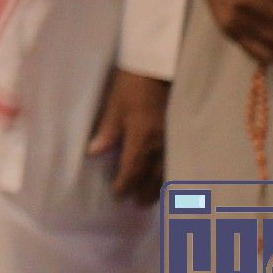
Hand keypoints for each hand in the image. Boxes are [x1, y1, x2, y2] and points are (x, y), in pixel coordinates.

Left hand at [87, 69, 169, 202]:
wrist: (157, 67)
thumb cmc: (131, 84)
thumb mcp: (114, 105)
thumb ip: (106, 131)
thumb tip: (93, 153)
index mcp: (141, 136)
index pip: (132, 168)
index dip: (124, 184)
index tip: (118, 196)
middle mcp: (159, 142)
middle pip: (152, 174)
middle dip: (144, 191)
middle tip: (137, 206)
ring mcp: (172, 137)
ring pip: (166, 169)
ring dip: (158, 186)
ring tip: (151, 200)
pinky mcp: (179, 131)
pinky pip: (174, 159)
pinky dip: (169, 173)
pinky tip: (167, 179)